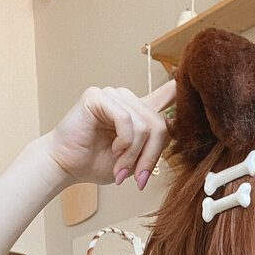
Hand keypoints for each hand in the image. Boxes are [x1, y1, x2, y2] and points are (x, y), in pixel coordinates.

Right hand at [41, 80, 176, 189]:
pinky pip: (127, 120)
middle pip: (159, 125)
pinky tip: (114, 149)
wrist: (67, 166)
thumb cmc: (97, 163)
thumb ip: (153, 146)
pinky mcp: (98, 96)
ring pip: (144, 125)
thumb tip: (170, 127)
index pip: (165, 96)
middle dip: (151, 156)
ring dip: (134, 154)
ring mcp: (113, 95)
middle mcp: (128, 100)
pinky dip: (125, 142)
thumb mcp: (135, 160)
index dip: (179, 90)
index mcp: (138, 113)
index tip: (187, 76)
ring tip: (120, 169)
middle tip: (138, 178)